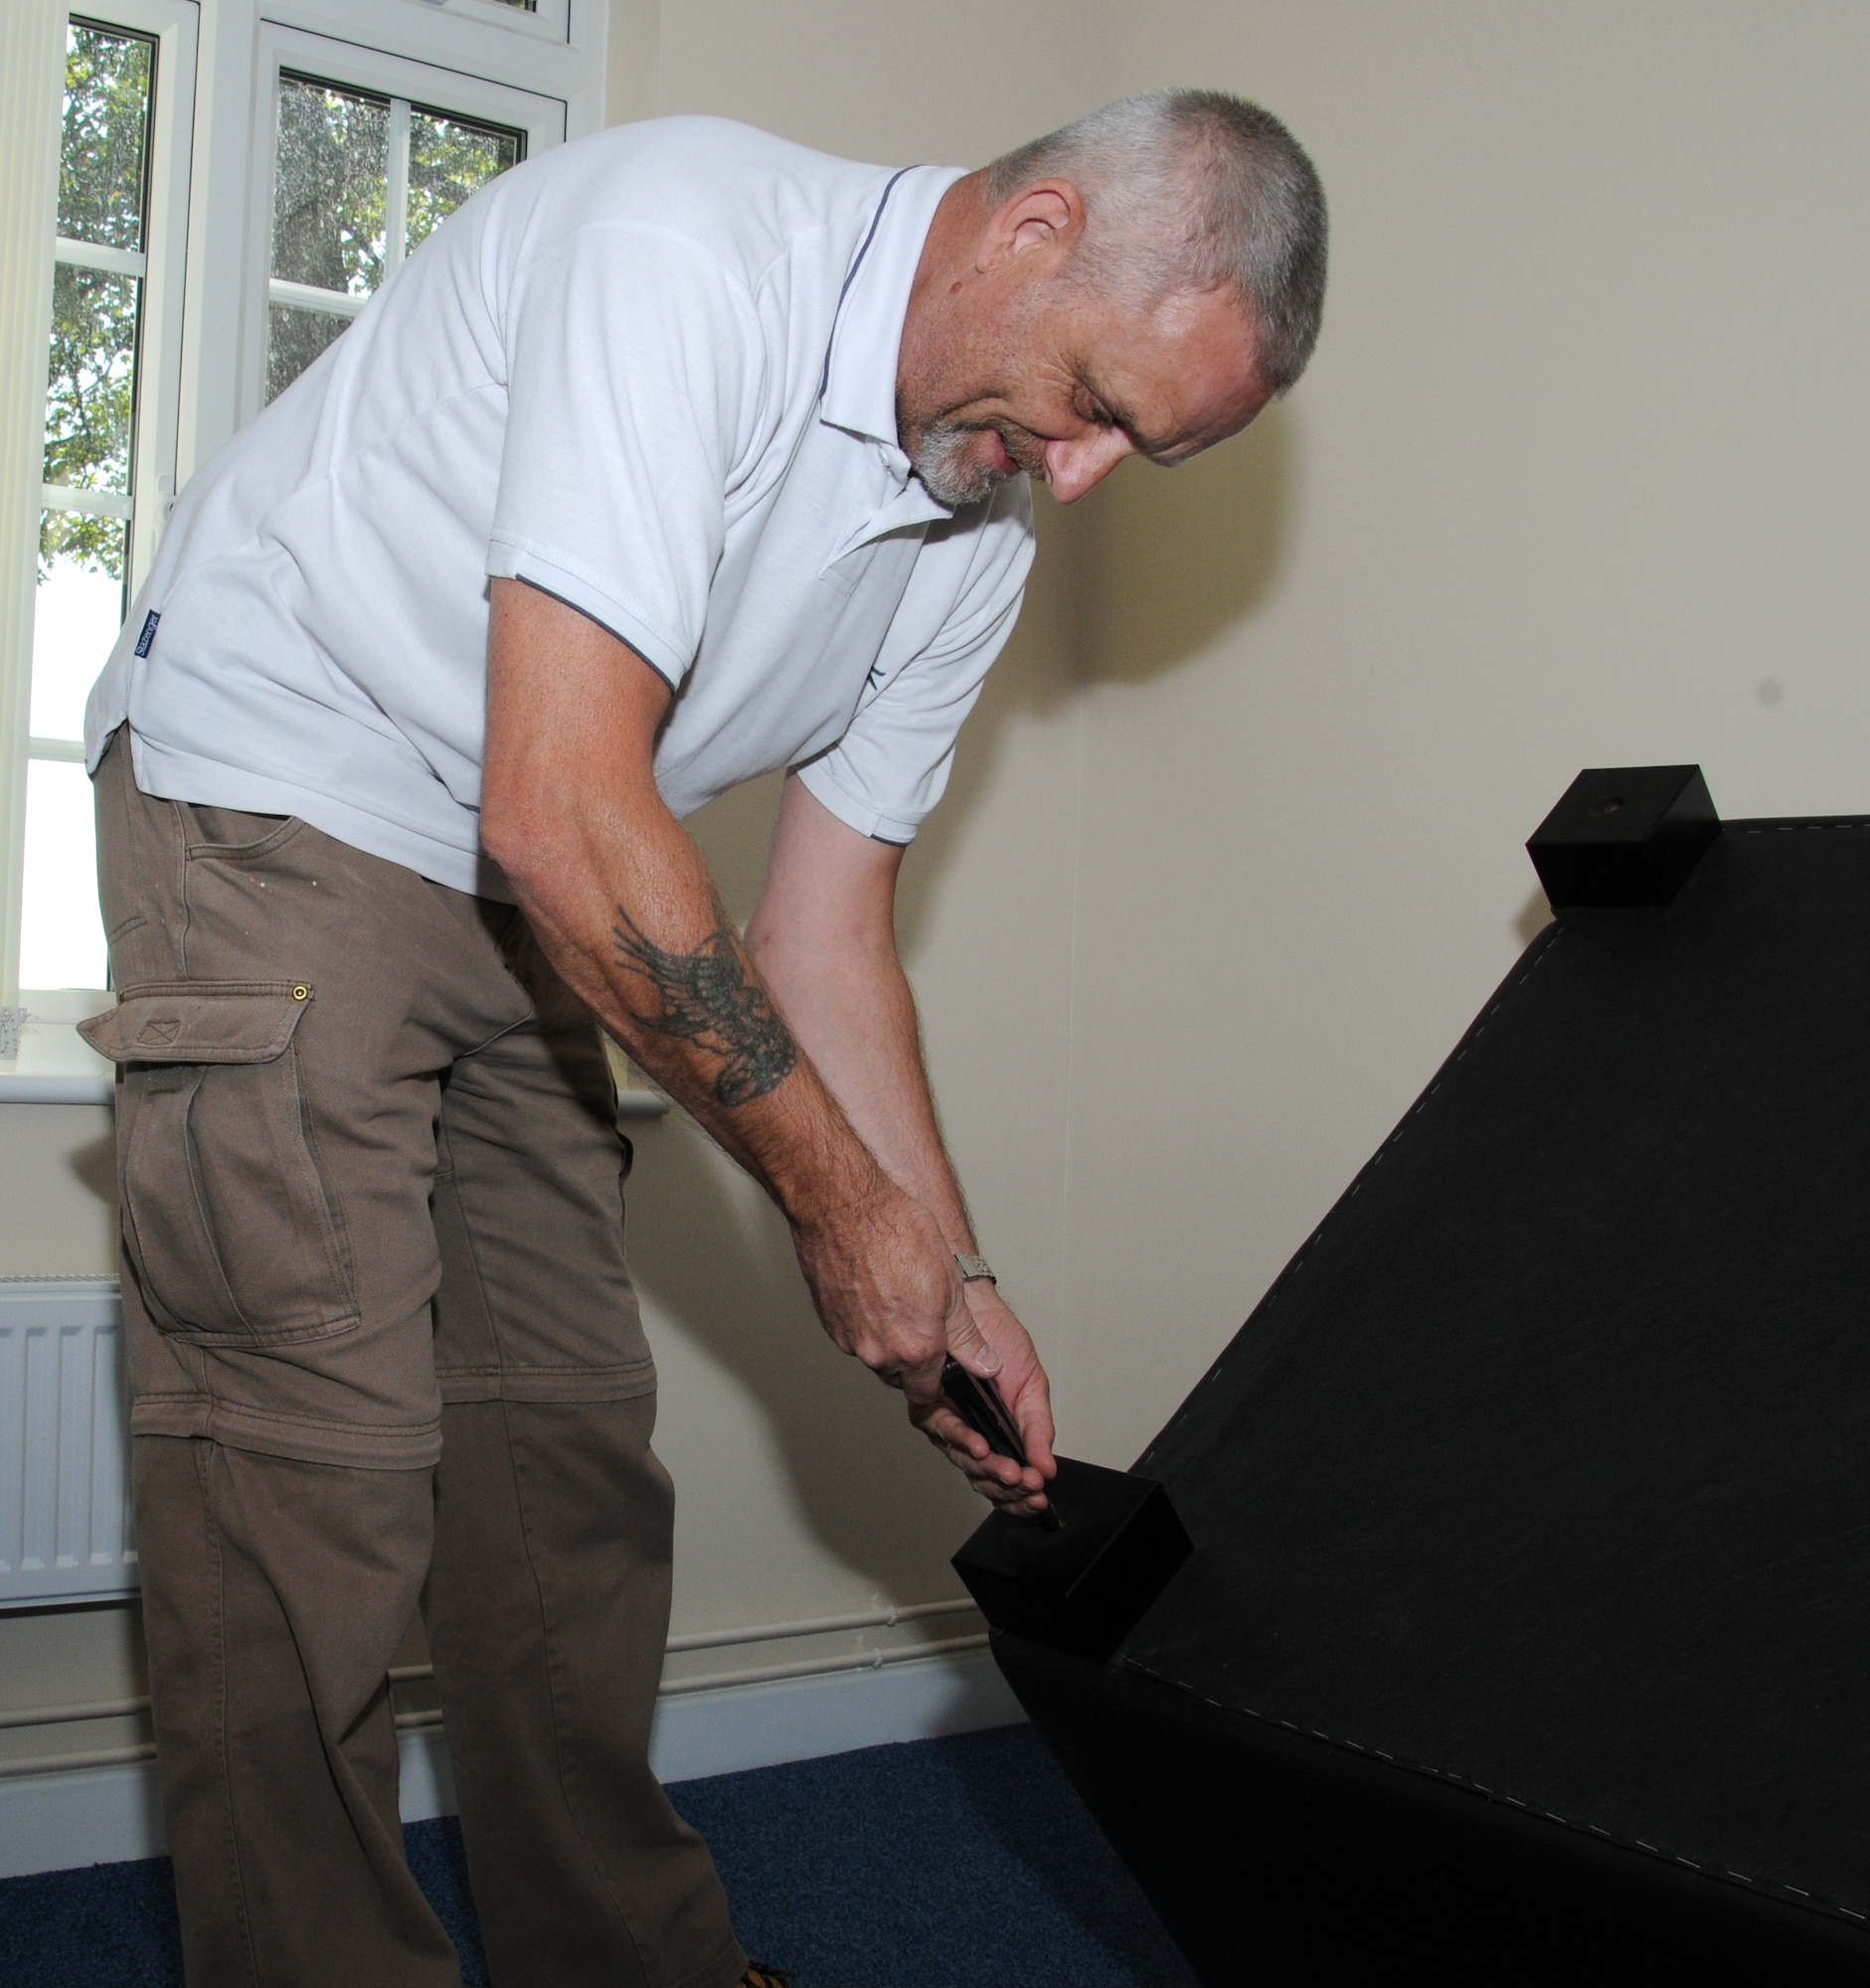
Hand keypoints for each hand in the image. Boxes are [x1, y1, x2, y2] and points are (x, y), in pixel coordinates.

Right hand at [790, 1180, 969, 1400]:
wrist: (846, 1208)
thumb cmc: (897, 1234)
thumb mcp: (951, 1284)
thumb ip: (966, 1335)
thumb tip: (985, 1365)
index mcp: (917, 1348)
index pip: (928, 1391)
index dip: (938, 1378)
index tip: (942, 1361)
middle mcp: (880, 1353)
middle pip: (900, 1374)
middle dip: (912, 1357)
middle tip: (920, 1318)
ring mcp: (850, 1340)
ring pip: (875, 1355)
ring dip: (887, 1339)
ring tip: (896, 1297)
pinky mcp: (829, 1324)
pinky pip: (852, 1336)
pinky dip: (864, 1324)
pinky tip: (873, 1291)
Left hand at [911, 1279, 1056, 1517]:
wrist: (975, 1304)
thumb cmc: (1000, 1339)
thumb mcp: (1032, 1384)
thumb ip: (1038, 1428)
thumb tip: (1047, 1466)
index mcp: (997, 1431)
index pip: (1006, 1477)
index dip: (1020, 1496)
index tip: (1038, 1498)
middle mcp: (970, 1430)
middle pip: (983, 1477)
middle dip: (1008, 1488)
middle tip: (1028, 1487)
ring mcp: (949, 1419)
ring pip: (964, 1461)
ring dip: (989, 1469)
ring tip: (1011, 1471)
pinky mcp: (928, 1402)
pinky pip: (943, 1431)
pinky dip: (964, 1440)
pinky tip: (982, 1445)